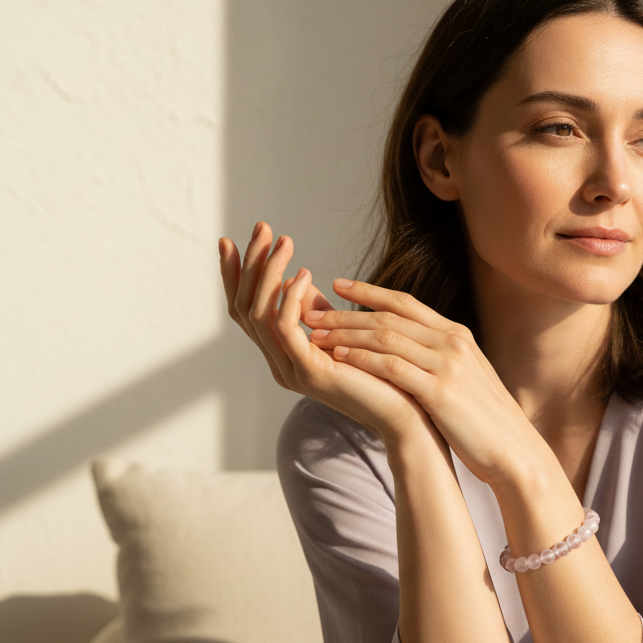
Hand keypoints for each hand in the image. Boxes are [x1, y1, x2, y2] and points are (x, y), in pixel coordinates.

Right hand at [217, 222, 440, 449]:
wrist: (408, 415)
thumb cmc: (382, 375)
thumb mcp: (344, 335)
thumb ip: (319, 314)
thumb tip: (301, 279)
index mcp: (284, 355)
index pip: (246, 311)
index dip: (237, 275)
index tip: (233, 240)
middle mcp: (280, 363)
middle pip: (245, 308)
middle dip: (250, 264)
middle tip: (260, 227)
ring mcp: (291, 370)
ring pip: (260, 315)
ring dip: (269, 273)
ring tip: (284, 242)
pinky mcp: (311, 373)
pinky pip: (287, 330)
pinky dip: (290, 299)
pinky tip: (304, 275)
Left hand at [305, 279, 551, 487]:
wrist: (513, 449)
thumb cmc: (484, 419)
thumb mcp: (464, 377)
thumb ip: (438, 358)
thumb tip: (409, 351)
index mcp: (457, 335)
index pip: (406, 304)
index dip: (369, 292)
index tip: (338, 286)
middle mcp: (452, 342)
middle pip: (390, 317)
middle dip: (346, 313)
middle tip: (312, 312)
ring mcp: (447, 365)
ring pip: (386, 337)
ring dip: (346, 333)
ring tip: (315, 334)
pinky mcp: (440, 391)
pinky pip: (392, 367)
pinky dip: (362, 359)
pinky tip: (338, 358)